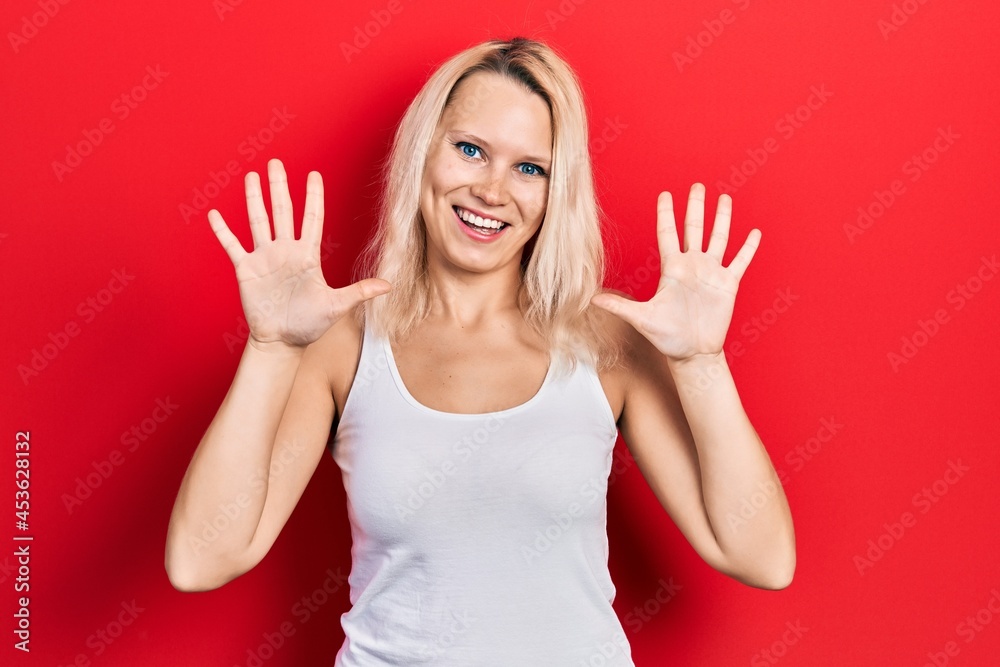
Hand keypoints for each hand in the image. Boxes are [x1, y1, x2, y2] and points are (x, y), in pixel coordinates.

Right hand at [208, 158, 390, 348]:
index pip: (312, 219)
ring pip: (258, 221)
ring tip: (251, 177)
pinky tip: (214, 214)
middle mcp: (285, 251)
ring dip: (253, 199)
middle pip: (282, 211)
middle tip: (276, 162)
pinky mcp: (246, 270)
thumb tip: (389, 286)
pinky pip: (232, 245)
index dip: (313, 197)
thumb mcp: (337, 306)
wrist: (283, 341)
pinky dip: (223, 231)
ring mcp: (264, 258)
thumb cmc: (310, 324)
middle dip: (279, 187)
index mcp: (307, 255)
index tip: (314, 175)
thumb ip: (360, 292)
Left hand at [590, 183, 759, 362]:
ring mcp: (711, 273)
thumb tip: (590, 299)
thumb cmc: (666, 337)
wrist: (692, 354)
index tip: (665, 194)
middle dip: (695, 207)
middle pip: (694, 229)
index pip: (668, 234)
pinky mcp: (728, 284)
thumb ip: (618, 306)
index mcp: (672, 269)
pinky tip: (754, 232)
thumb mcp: (641, 318)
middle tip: (697, 185)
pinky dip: (748, 247)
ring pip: (718, 238)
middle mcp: (692, 266)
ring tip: (724, 198)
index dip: (666, 214)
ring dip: (722, 219)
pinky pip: (740, 261)